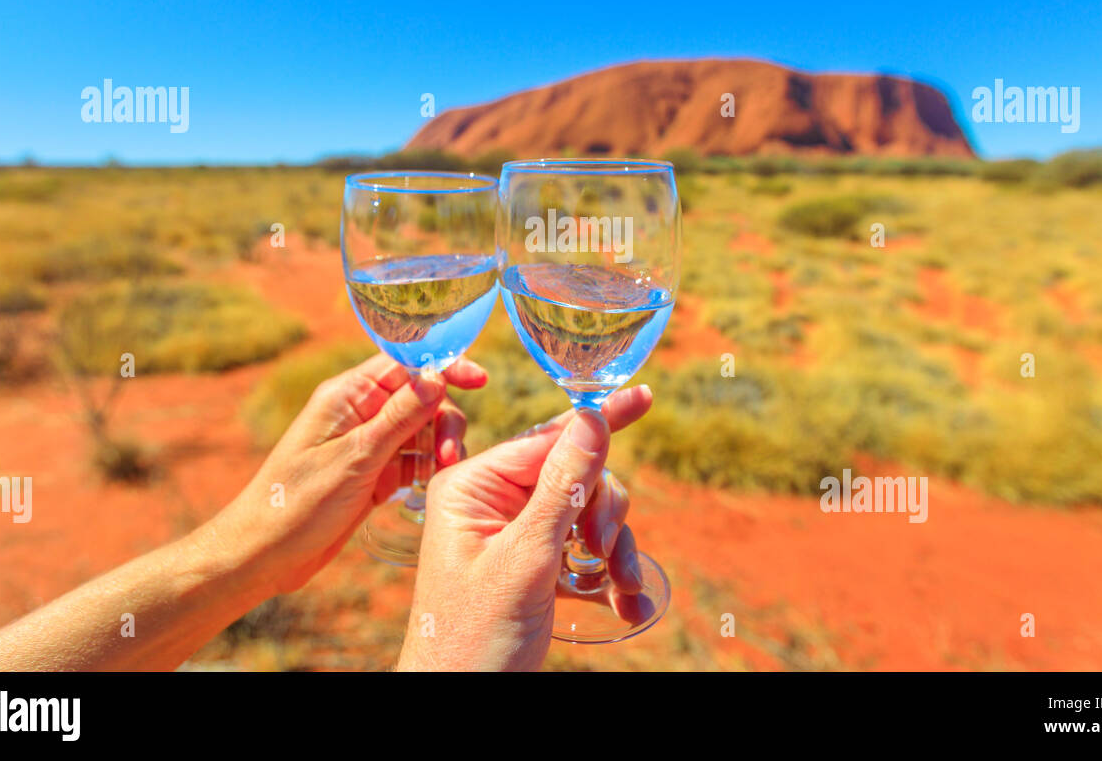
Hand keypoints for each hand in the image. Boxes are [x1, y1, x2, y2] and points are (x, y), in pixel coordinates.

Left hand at [201, 354, 486, 597]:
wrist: (264, 554)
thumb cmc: (297, 502)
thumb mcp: (355, 457)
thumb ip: (399, 417)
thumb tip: (437, 376)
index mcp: (348, 395)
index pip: (406, 363)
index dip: (445, 367)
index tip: (480, 380)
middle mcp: (360, 413)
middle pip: (422, 397)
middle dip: (444, 419)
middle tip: (449, 454)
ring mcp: (367, 443)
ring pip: (422, 429)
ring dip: (439, 446)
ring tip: (443, 472)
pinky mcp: (373, 473)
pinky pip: (413, 459)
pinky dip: (428, 468)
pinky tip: (430, 486)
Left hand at [397, 385, 653, 671]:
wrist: (458, 704)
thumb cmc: (474, 637)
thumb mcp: (526, 558)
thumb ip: (563, 487)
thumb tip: (591, 419)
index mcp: (472, 487)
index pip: (546, 439)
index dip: (597, 423)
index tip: (643, 396)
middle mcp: (491, 503)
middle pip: (576, 476)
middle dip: (602, 512)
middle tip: (604, 550)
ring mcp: (514, 535)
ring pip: (588, 514)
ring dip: (613, 548)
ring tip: (623, 586)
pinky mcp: (533, 567)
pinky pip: (583, 551)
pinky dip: (608, 574)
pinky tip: (626, 603)